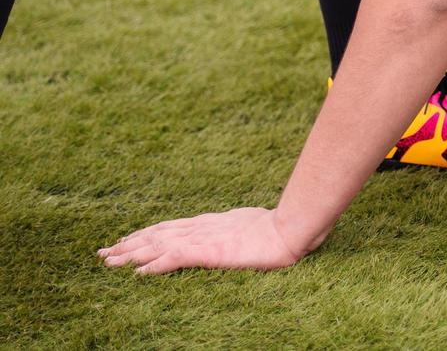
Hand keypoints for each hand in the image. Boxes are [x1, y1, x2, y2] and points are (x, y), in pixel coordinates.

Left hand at [98, 207, 310, 274]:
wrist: (291, 228)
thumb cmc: (282, 229)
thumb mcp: (253, 227)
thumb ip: (239, 231)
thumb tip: (236, 237)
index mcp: (212, 223)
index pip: (172, 227)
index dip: (148, 233)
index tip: (129, 239)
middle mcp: (202, 228)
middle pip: (158, 234)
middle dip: (130, 243)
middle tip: (105, 252)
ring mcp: (204, 238)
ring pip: (158, 244)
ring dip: (132, 254)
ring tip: (109, 261)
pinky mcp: (208, 251)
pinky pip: (173, 259)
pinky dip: (152, 265)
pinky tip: (137, 273)